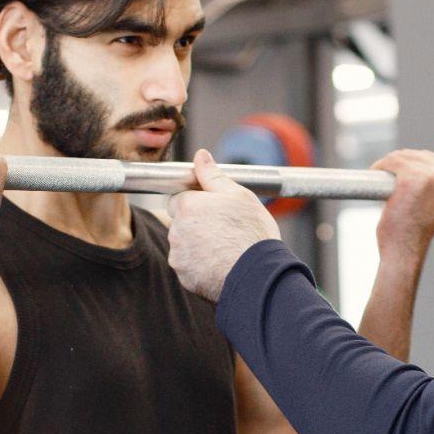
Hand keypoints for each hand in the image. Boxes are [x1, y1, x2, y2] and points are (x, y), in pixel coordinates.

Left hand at [167, 150, 280, 301]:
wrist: (257, 275)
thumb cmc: (251, 232)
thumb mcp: (238, 196)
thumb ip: (213, 176)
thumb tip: (200, 155)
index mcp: (187, 206)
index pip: (179, 199)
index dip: (196, 204)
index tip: (213, 211)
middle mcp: (176, 230)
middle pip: (180, 223)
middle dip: (196, 225)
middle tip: (223, 230)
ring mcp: (178, 256)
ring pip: (184, 246)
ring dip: (197, 246)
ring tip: (225, 249)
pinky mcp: (184, 278)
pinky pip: (189, 268)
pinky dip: (201, 266)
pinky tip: (221, 265)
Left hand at [373, 149, 433, 255]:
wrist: (405, 250)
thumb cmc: (418, 229)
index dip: (416, 166)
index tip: (404, 179)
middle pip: (418, 155)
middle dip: (401, 165)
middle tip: (390, 182)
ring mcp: (431, 176)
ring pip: (402, 156)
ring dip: (388, 166)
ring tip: (384, 183)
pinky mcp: (410, 178)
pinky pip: (391, 161)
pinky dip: (380, 166)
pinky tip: (376, 174)